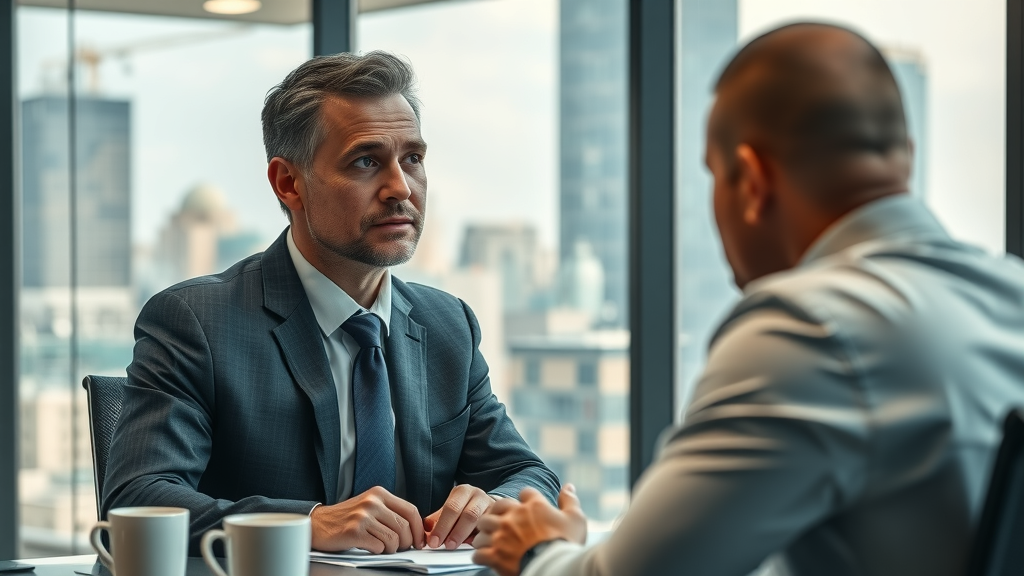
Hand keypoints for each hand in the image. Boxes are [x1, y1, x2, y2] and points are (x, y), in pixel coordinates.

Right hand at [310, 486, 424, 553]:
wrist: (318, 524)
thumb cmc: (346, 518)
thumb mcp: (369, 506)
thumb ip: (390, 512)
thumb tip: (416, 530)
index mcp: (379, 493)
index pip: (411, 511)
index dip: (418, 529)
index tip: (419, 541)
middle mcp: (372, 502)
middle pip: (404, 526)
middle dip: (406, 542)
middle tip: (399, 548)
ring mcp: (362, 516)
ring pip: (393, 539)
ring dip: (391, 549)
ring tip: (382, 547)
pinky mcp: (354, 531)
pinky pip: (379, 547)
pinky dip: (378, 551)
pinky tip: (369, 547)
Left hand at [424, 484, 495, 548]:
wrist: (487, 504)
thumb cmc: (465, 508)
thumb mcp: (451, 509)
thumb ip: (437, 519)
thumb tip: (425, 533)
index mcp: (463, 491)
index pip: (451, 507)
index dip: (442, 526)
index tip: (434, 541)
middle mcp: (478, 495)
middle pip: (468, 514)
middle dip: (455, 533)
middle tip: (447, 546)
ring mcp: (491, 505)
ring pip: (482, 522)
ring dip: (469, 536)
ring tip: (458, 546)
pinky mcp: (500, 516)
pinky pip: (490, 528)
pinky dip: (481, 538)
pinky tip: (473, 544)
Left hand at [472, 485, 586, 575]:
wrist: (555, 568)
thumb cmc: (566, 544)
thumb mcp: (575, 519)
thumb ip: (569, 500)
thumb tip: (568, 486)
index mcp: (534, 506)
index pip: (524, 493)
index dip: (525, 500)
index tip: (526, 508)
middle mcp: (514, 517)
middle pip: (496, 507)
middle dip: (497, 514)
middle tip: (502, 523)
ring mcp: (502, 535)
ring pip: (483, 528)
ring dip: (486, 534)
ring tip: (491, 541)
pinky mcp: (495, 555)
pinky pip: (478, 553)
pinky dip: (481, 555)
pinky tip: (487, 558)